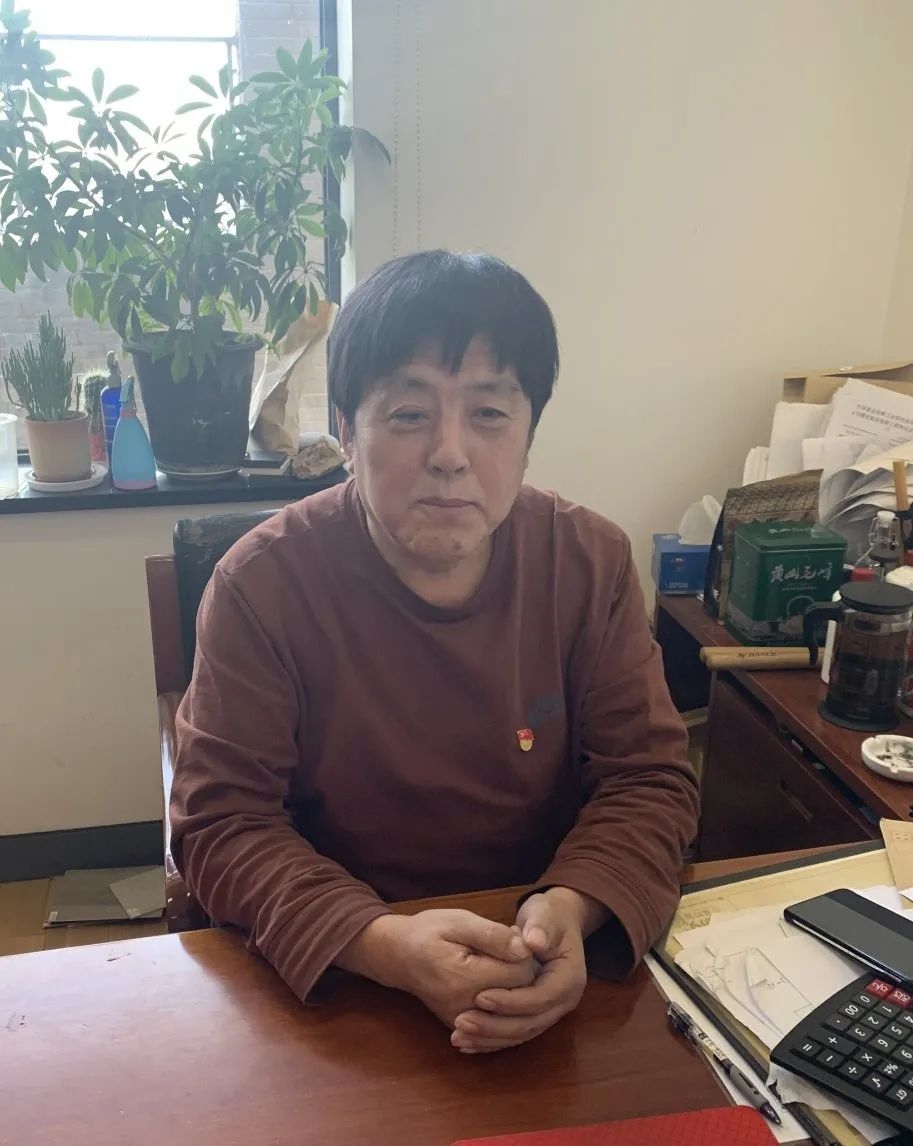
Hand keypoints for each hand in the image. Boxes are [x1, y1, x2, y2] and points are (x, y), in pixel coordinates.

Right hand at [336, 908, 537, 1028]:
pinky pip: (495, 1027)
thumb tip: (524, 949)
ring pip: (511, 1016)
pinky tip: (498, 987)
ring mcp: (463, 1021)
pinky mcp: (460, 1026)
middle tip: (507, 948)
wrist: (397, 955)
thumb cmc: (427, 932)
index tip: (512, 937)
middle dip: (522, 972)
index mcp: (467, 978)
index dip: (525, 954)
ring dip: (515, 991)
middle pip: (520, 996)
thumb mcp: (458, 922)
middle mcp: (466, 1008)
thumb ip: (492, 935)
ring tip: (500, 965)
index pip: (521, 974)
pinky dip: (504, 1009)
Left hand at [451, 888, 595, 1053]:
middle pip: (530, 1023)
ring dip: (490, 1038)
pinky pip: (515, 1033)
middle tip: (461, 1022)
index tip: (480, 996)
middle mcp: (563, 1001)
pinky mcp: (536, 1015)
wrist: (556, 923)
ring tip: (458, 1036)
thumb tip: (533, 942)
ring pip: (521, 1034)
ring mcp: (550, 1011)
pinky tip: (468, 1042)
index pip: (540, 999)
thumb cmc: (549, 916)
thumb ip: (540, 927)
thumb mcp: (545, 914)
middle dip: (494, 1026)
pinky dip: (492, 1040)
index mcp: (569, 979)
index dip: (510, 1000)